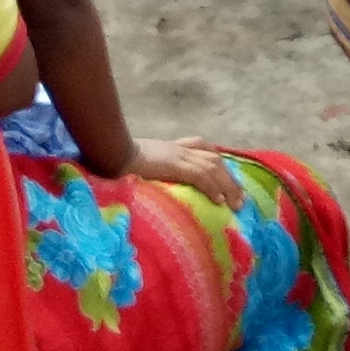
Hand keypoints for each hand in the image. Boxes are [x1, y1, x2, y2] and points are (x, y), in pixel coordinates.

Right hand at [113, 138, 245, 203]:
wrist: (109, 154)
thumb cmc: (118, 161)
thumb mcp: (141, 164)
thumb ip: (153, 170)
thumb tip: (153, 184)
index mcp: (171, 147)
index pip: (202, 146)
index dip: (217, 161)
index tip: (227, 179)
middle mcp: (178, 148)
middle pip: (213, 158)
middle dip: (229, 178)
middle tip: (240, 199)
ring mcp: (176, 155)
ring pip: (212, 167)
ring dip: (227, 186)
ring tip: (236, 204)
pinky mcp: (173, 164)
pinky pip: (199, 175)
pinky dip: (212, 187)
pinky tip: (218, 201)